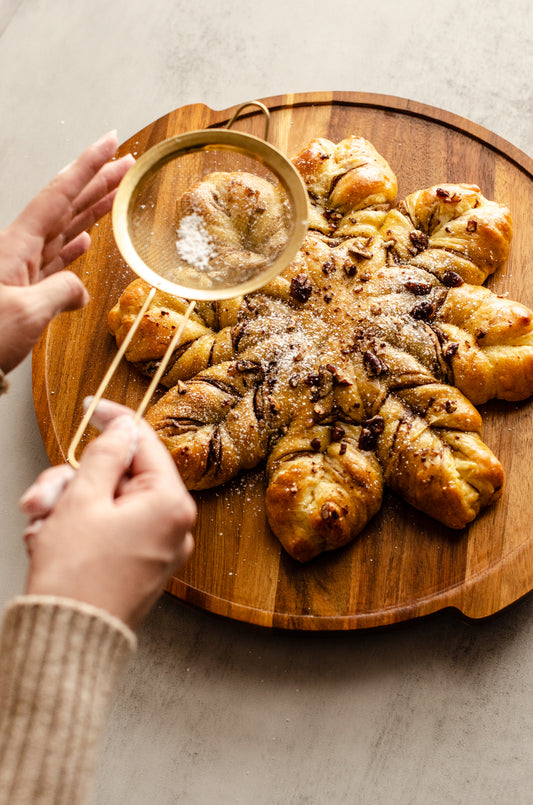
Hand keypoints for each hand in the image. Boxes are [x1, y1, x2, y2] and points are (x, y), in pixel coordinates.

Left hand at [0, 132, 133, 372]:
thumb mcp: (27, 313)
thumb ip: (61, 292)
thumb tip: (81, 290)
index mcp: (16, 247)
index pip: (59, 195)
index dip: (87, 167)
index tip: (109, 144)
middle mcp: (19, 252)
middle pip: (65, 206)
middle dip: (96, 181)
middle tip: (125, 163)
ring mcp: (21, 270)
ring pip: (63, 229)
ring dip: (91, 209)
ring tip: (115, 193)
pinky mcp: (24, 291)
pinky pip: (55, 260)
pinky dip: (73, 247)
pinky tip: (85, 240)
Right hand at [20, 400, 195, 628]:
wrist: (67, 641)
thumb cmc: (77, 576)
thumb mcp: (84, 499)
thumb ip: (106, 455)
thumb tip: (123, 428)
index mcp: (171, 504)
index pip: (145, 443)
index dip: (115, 421)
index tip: (92, 408)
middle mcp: (173, 525)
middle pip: (121, 477)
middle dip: (75, 482)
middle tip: (43, 498)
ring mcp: (158, 548)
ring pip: (109, 503)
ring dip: (68, 507)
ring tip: (40, 525)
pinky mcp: (140, 565)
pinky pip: (109, 529)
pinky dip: (77, 529)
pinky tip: (49, 541)